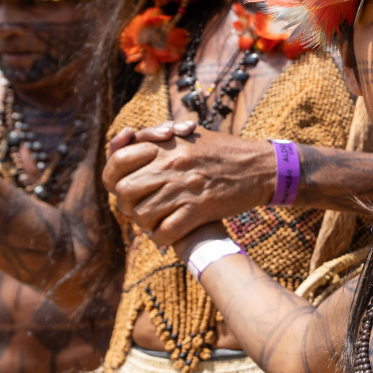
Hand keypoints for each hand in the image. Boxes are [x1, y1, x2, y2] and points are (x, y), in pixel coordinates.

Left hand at [103, 122, 275, 246]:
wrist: (260, 167)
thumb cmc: (222, 151)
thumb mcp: (188, 135)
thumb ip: (155, 136)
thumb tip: (125, 140)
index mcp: (165, 145)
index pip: (118, 159)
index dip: (112, 176)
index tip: (121, 185)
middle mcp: (171, 165)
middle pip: (124, 191)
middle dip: (125, 204)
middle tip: (136, 207)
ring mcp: (185, 188)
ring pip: (141, 214)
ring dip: (143, 222)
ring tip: (152, 220)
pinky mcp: (200, 209)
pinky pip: (165, 231)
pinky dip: (161, 237)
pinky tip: (166, 233)